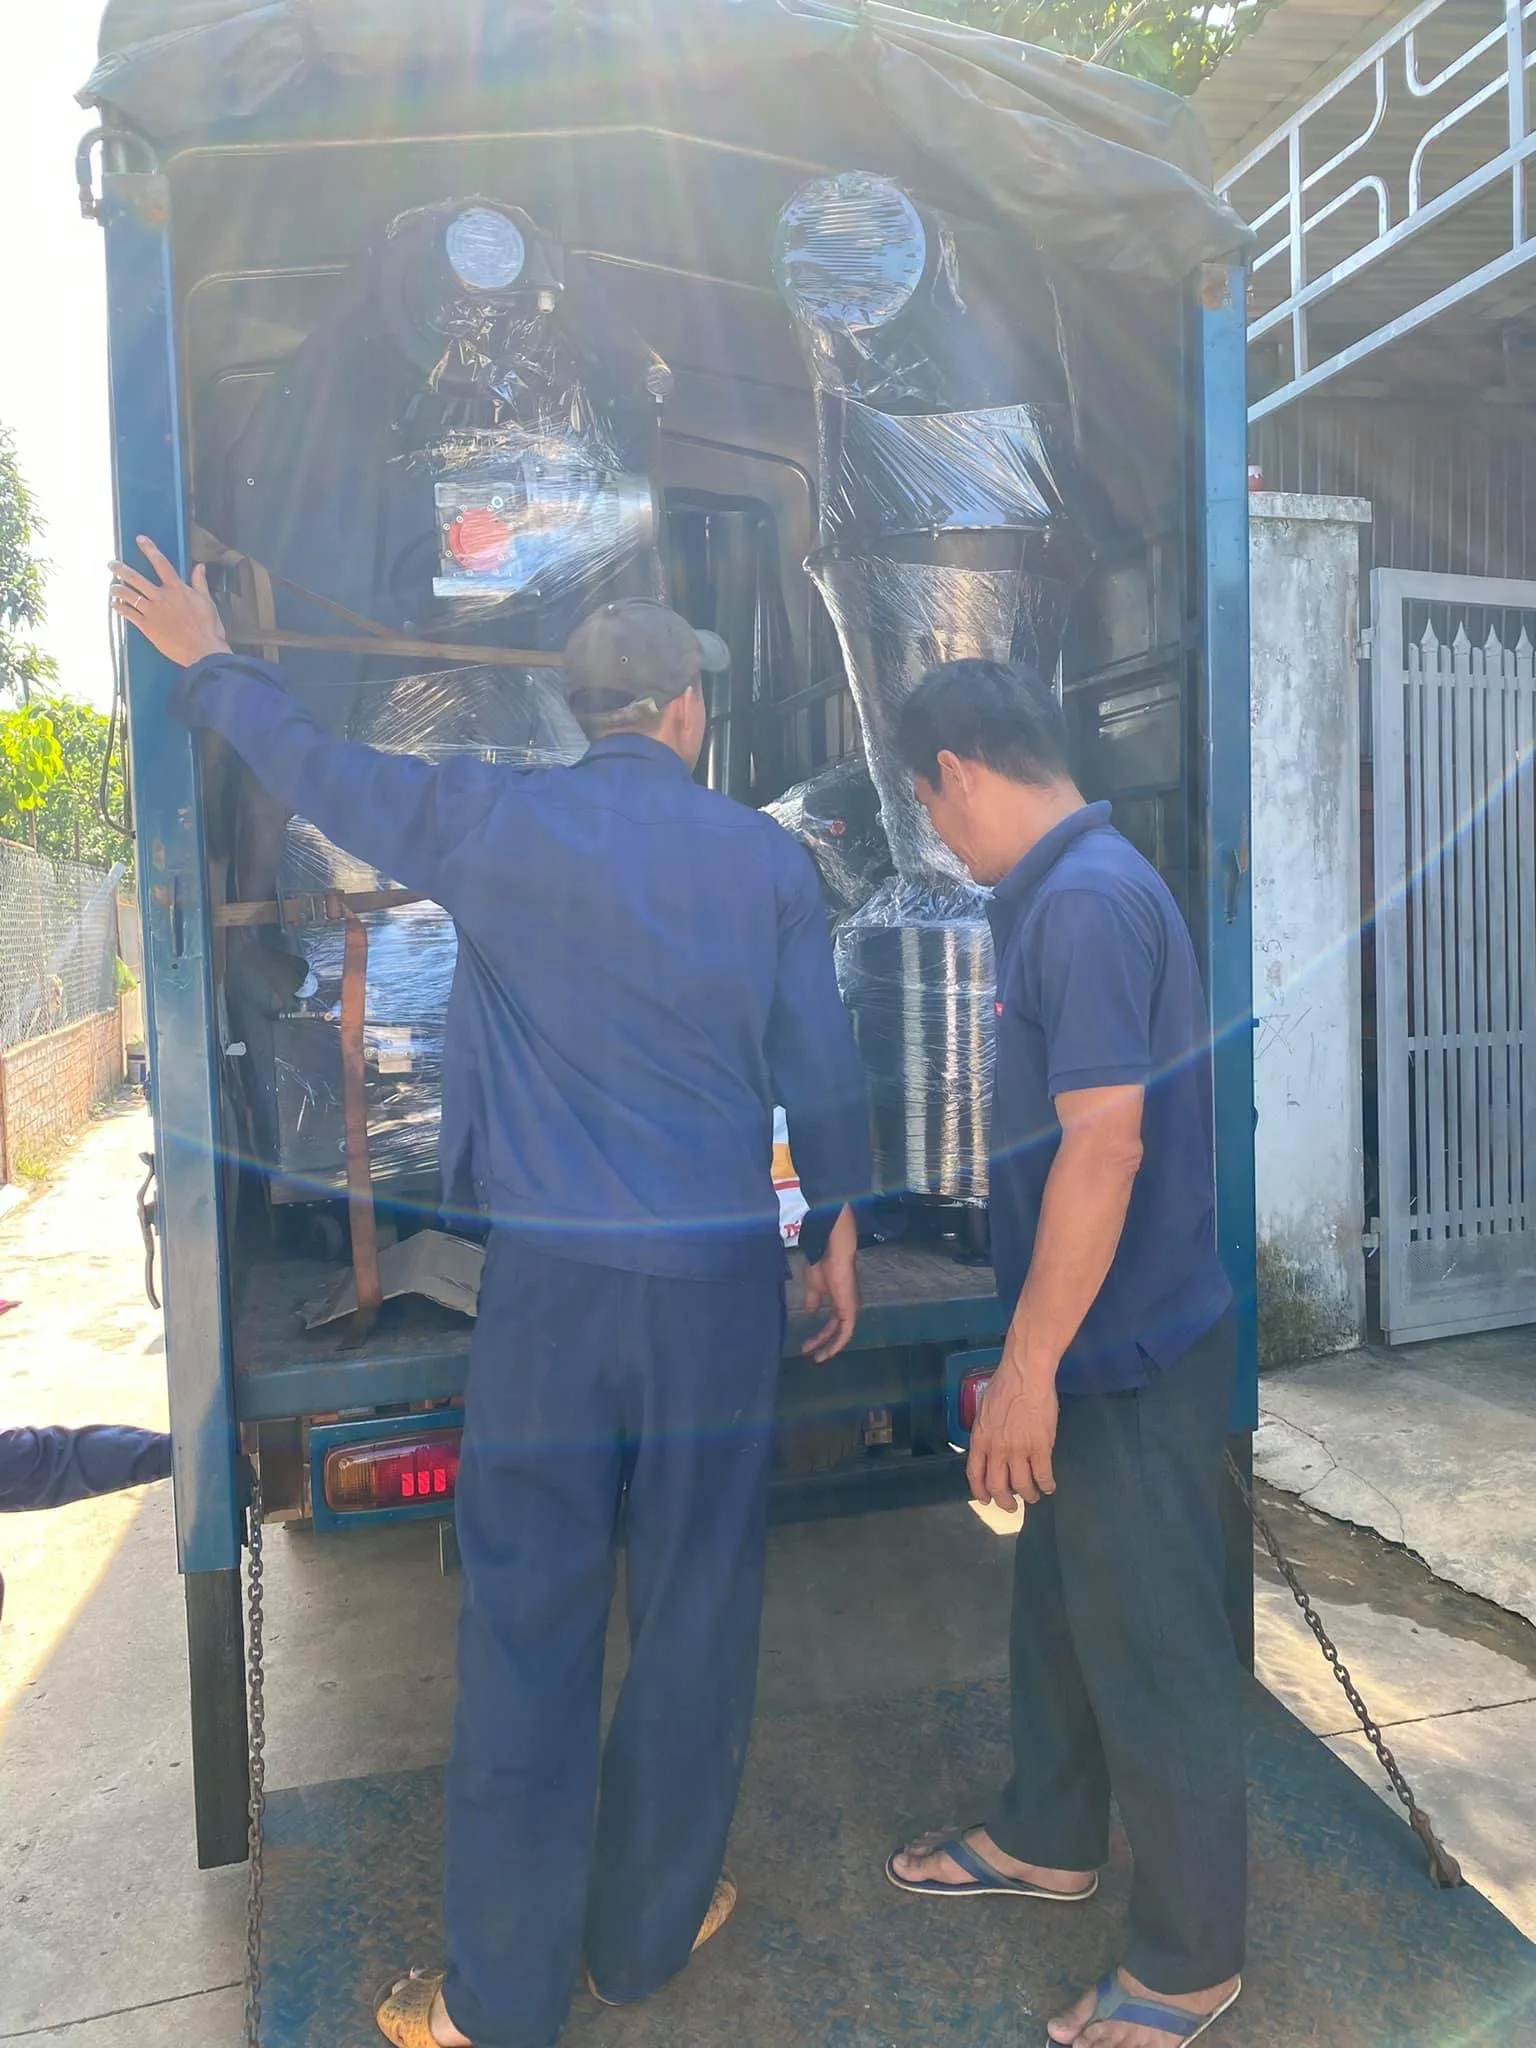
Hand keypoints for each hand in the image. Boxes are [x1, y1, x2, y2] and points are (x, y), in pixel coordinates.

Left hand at [111, 537, 230, 666]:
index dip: (149, 549)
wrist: (203, 651)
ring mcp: (152, 611)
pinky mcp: (147, 626)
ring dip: (117, 589)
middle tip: (111, 564)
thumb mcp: (207, 602)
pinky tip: (114, 605)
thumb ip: (200, 582)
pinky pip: (129, 613)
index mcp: (177, 589)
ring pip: (128, 595)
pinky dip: (120, 608)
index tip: (139, 539)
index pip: (161, 563)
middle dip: (121, 569)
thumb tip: (200, 566)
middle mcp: (161, 597)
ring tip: (111, 586)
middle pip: (136, 578)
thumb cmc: (208, 627)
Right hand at [801, 1204, 858, 1361]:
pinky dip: (836, 1343)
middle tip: (808, 1352)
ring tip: (816, 1357)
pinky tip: (826, 1350)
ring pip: (842, 1334)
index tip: (806, 1346)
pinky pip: (845, 1332)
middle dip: (822, 1343)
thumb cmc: (821, 1266)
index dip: (820, 1336)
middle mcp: (847, 1306)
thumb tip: (810, 1311)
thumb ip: (812, 1300)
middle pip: (836, 1331)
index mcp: (839, 1301)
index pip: (832, 1324)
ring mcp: (850, 1309)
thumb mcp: (813, 1287)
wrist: (830, 1254)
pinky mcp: (850, 1311)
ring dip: (829, 1346)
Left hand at [967, 1355, 1057, 1513]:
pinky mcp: (1040, 1447)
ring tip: (1033, 1496)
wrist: (1025, 1374)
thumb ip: (985, 1432)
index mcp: (980, 1439)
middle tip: (1011, 1507)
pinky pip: (1043, 1475)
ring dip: (1028, 1495)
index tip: (986, 1500)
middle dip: (1004, 1501)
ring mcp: (1018, 1449)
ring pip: (1021, 1485)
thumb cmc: (1004, 1385)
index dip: (980, 1492)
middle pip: (997, 1486)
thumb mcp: (983, 1410)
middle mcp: (996, 1449)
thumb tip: (988, 1445)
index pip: (975, 1474)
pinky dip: (1046, 1485)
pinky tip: (1049, 1486)